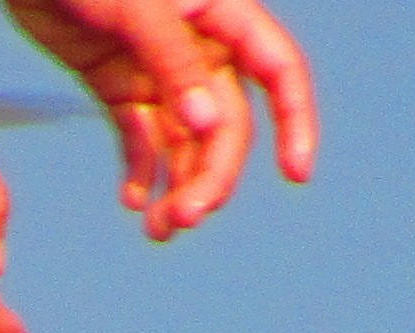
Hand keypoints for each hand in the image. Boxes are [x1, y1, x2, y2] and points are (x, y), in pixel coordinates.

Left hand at [0, 0, 316, 238]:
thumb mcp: (135, 7)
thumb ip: (172, 61)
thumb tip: (207, 125)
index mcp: (222, 16)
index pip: (278, 72)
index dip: (295, 120)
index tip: (295, 173)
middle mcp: (200, 49)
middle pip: (226, 125)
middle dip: (211, 176)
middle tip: (184, 219)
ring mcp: (160, 72)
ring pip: (185, 142)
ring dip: (178, 187)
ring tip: (157, 229)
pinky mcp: (119, 88)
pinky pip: (139, 139)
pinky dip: (140, 171)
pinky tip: (131, 201)